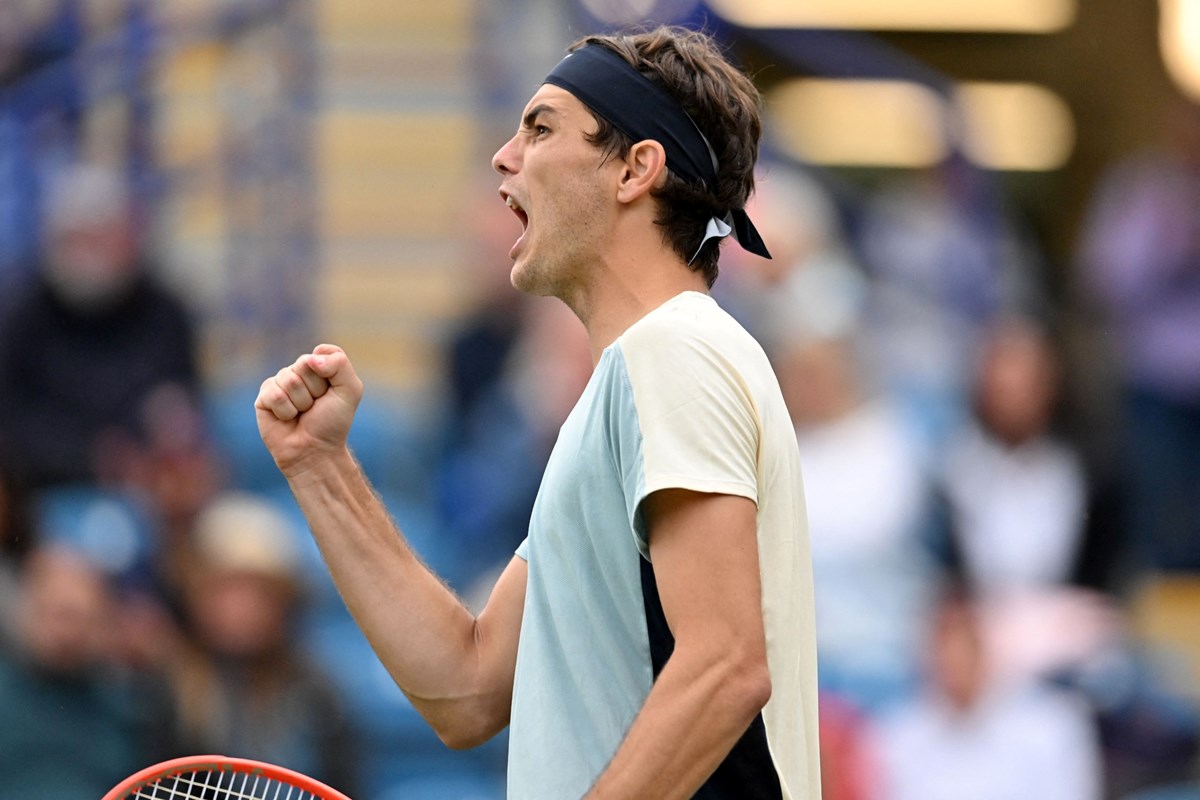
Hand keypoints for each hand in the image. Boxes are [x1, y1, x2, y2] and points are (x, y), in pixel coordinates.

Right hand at [255, 343, 362, 477]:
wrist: (314, 451)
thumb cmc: (332, 422)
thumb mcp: (349, 391)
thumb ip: (340, 365)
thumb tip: (311, 358)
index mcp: (320, 367)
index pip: (323, 353)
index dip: (330, 374)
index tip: (332, 392)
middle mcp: (299, 372)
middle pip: (304, 364)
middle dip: (315, 389)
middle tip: (315, 406)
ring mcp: (280, 383)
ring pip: (289, 379)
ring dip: (300, 402)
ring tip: (301, 414)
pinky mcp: (264, 397)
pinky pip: (274, 394)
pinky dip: (285, 411)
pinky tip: (287, 419)